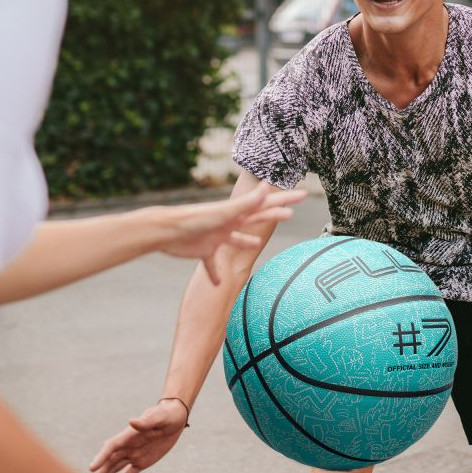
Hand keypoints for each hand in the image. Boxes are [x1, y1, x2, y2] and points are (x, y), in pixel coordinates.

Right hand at [89, 399, 188, 472]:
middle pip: (109, 461)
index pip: (111, 447)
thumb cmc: (166, 414)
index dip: (101, 457)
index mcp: (129, 435)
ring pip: (115, 469)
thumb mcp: (159, 416)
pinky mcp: (141, 462)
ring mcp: (133, 454)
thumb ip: (145, 421)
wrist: (175, 418)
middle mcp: (128, 446)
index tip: (92, 468)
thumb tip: (131, 421)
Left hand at [161, 182, 305, 284]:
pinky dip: (215, 273)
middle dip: (273, 215)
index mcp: (237, 213)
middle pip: (256, 218)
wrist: (167, 230)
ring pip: (236, 239)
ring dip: (246, 241)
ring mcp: (216, 236)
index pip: (267, 204)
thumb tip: (267, 187)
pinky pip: (213, 264)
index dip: (286, 200)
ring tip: (256, 244)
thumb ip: (246, 204)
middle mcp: (229, 223)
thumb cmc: (195, 219)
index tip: (304, 193)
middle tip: (290, 214)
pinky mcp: (203, 250)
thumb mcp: (225, 212)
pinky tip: (217, 285)